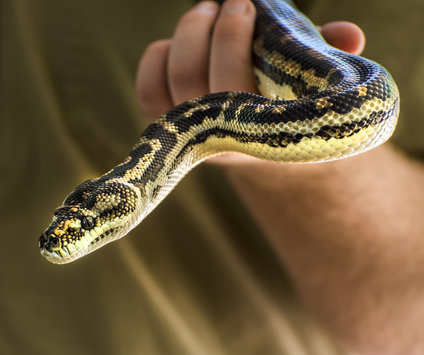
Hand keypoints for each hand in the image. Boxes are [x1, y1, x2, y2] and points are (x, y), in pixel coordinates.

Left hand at [135, 0, 365, 164]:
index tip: (246, 3)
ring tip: (206, 10)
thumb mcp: (308, 86)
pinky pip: (146, 89)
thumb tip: (352, 35)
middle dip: (209, 30)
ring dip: (185, 34)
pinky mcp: (165, 122)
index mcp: (253, 132)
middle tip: (229, 3)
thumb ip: (327, 59)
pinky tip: (176, 41)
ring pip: (170, 78)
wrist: (257, 139)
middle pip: (191, 77)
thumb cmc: (285, 103)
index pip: (229, 86)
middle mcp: (215, 137)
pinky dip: (156, 57)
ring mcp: (188, 131)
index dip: (231, 40)